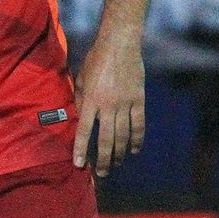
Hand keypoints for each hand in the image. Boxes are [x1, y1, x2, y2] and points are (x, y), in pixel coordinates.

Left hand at [72, 32, 145, 177]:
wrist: (119, 43)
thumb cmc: (95, 59)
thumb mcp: (81, 79)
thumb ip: (80, 100)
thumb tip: (80, 120)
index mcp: (90, 99)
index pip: (83, 131)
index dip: (81, 149)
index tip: (79, 165)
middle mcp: (108, 105)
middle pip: (105, 140)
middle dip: (102, 159)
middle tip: (101, 173)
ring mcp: (125, 103)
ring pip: (123, 136)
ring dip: (119, 153)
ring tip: (116, 164)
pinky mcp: (139, 100)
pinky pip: (138, 125)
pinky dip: (137, 139)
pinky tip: (134, 150)